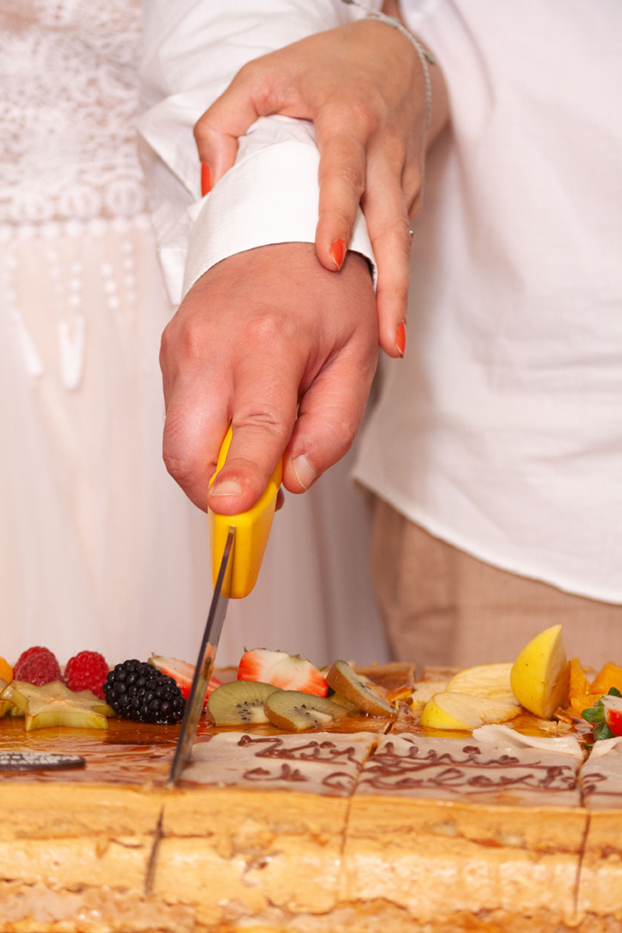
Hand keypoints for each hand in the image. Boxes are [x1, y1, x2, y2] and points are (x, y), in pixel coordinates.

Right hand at [160, 243, 377, 512]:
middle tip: (257, 498)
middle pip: (188, 449)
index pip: (252, 426)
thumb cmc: (325, 289)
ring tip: (262, 437)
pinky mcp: (169, 350)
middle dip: (215, 492)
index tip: (232, 513)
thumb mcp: (357, 358)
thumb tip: (293, 479)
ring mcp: (182, 345)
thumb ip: (331, 429)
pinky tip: (241, 410)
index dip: (241, 478)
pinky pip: (179, 415)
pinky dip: (207, 433)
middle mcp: (213, 343)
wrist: (281, 229)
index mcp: (269, 341)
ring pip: (179, 440)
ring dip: (216, 462)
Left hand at [193, 6, 447, 358]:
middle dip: (390, 283)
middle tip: (386, 337)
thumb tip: (211, 189)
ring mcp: (403, 174)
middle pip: (391, 224)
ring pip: (405, 240)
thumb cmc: (317, 69)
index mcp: (345, 117)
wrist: (390, 56)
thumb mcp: (258, 78)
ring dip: (399, 293)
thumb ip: (221, 126)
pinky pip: (402, 237)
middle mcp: (382, 149)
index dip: (338, 216)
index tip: (330, 260)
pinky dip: (394, 276)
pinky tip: (383, 316)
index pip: (342, 172)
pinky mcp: (412, 190)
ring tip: (393, 342)